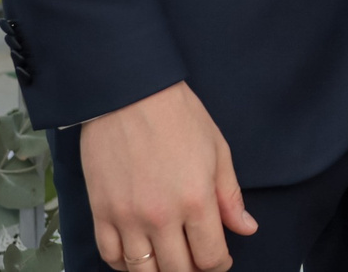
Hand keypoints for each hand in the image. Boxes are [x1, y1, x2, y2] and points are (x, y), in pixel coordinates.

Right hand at [79, 81, 258, 271]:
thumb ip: (230, 196)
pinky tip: (137, 256)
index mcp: (196, 201)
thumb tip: (246, 228)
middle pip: (178, 271)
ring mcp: (127, 217)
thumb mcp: (217, 150)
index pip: (210, 258)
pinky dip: (123, 265)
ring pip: (143, 271)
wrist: (129, 92)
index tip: (220, 260)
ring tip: (168, 261)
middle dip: (192, 271)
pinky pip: (111, 256)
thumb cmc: (177, 115)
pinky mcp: (101, 212)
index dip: (219, 266)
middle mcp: (161, 217)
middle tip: (195, 260)